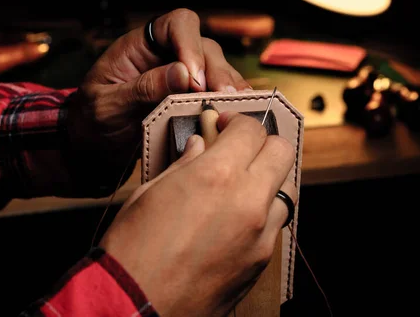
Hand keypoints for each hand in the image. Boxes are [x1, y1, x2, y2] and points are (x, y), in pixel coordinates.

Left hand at [66, 8, 249, 195]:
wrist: (92, 147)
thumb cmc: (92, 120)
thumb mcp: (107, 106)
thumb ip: (141, 88)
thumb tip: (183, 74)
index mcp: (140, 47)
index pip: (175, 24)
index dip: (190, 44)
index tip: (193, 79)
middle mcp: (165, 56)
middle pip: (203, 46)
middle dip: (215, 70)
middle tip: (221, 97)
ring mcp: (181, 77)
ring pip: (216, 68)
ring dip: (227, 86)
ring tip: (234, 107)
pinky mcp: (190, 99)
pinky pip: (216, 91)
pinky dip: (230, 101)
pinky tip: (239, 112)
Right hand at [99, 111, 296, 316]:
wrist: (135, 304)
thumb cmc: (133, 249)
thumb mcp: (150, 192)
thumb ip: (184, 164)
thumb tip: (199, 148)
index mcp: (216, 176)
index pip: (251, 130)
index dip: (239, 122)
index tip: (226, 125)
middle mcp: (247, 201)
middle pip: (282, 152)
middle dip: (262, 143)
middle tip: (240, 148)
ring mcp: (260, 235)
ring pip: (286, 189)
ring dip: (267, 179)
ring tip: (239, 185)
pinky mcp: (260, 262)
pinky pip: (275, 225)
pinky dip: (262, 213)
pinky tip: (236, 217)